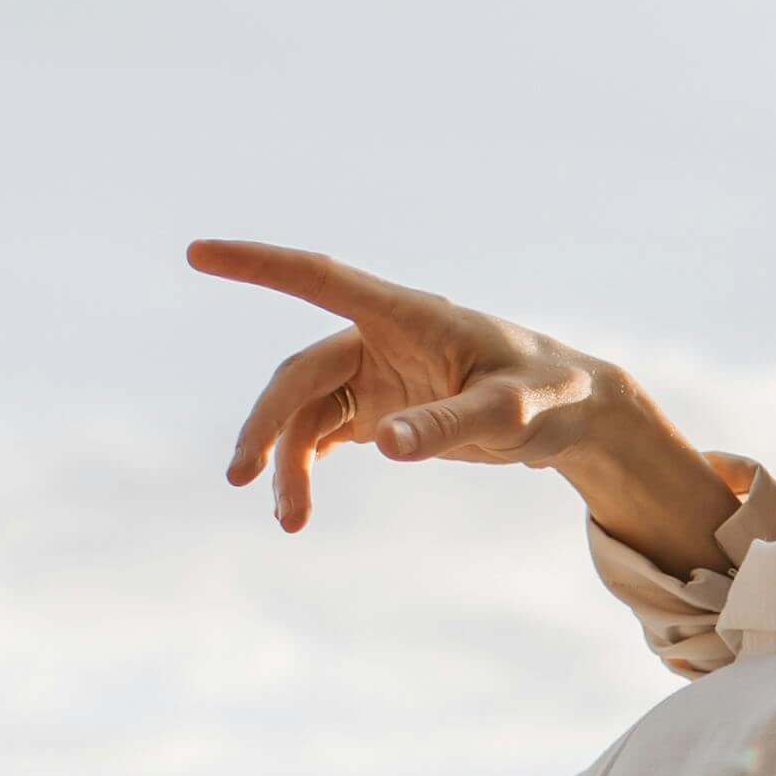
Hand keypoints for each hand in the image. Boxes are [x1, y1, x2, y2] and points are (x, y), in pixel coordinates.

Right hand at [198, 239, 640, 529]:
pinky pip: (325, 432)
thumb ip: (450, 424)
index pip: (319, 278)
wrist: (576, 415)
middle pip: (300, 374)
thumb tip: (385, 444)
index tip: (198, 252)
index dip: (258, 265)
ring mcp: (379, 374)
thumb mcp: (510, 413)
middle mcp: (382, 339)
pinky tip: (298, 506)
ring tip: (291, 523)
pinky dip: (305, 466)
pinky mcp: (384, 409)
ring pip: (307, 413)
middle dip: (267, 426)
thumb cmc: (553, 396)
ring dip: (290, 463)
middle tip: (244, 480)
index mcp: (407, 315)